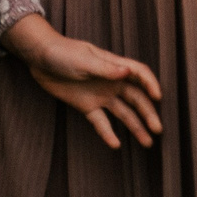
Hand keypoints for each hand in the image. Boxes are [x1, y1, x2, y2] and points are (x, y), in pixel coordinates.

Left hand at [4, 14, 163, 148]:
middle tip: (158, 129)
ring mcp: (100, 95)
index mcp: (113, 66)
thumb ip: (104, 68)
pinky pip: (100, 122)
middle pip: (136, 98)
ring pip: (123, 113)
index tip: (158, 97)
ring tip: (147, 143)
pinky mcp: (86, 106)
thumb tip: (127, 72)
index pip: (139, 74)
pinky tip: (115, 144)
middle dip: (148, 113)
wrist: (38, 58)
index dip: (150, 84)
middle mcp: (111, 82)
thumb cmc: (62, 52)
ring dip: (135, 127)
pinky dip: (107, 133)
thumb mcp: (83, 59)